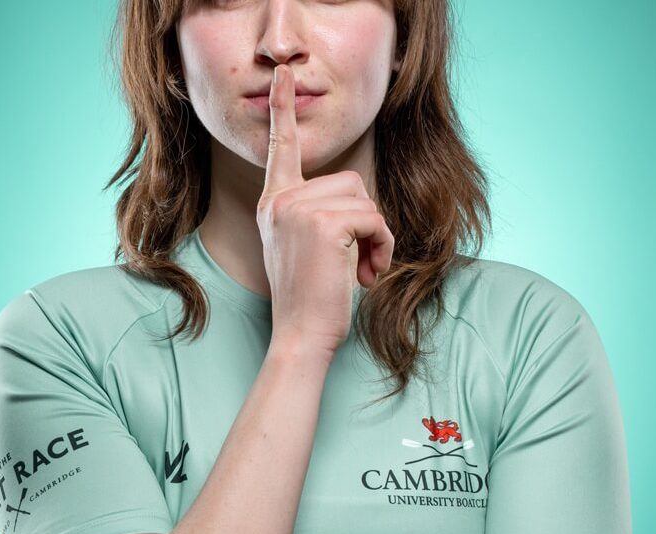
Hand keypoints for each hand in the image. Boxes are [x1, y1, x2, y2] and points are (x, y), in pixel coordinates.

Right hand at [256, 64, 394, 358]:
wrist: (300, 334)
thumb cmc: (310, 298)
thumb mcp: (304, 248)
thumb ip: (316, 214)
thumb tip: (356, 201)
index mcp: (274, 204)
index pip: (280, 149)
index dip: (282, 110)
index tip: (283, 77)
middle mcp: (280, 201)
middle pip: (349, 181)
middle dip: (365, 221)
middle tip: (357, 261)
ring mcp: (298, 209)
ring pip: (364, 199)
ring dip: (376, 236)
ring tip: (361, 269)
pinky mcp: (324, 223)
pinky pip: (373, 218)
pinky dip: (381, 246)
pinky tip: (367, 273)